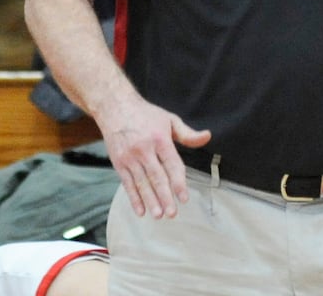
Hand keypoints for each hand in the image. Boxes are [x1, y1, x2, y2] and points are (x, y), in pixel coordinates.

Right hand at [95, 95, 210, 218]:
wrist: (115, 108)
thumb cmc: (147, 115)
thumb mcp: (170, 120)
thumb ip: (188, 134)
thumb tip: (207, 137)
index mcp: (160, 139)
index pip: (172, 165)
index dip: (179, 182)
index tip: (184, 198)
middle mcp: (144, 150)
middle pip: (157, 177)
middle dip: (165, 197)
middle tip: (172, 213)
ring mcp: (129, 157)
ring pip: (142, 183)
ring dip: (150, 201)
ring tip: (158, 215)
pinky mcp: (118, 163)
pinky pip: (127, 184)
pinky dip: (134, 198)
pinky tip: (141, 210)